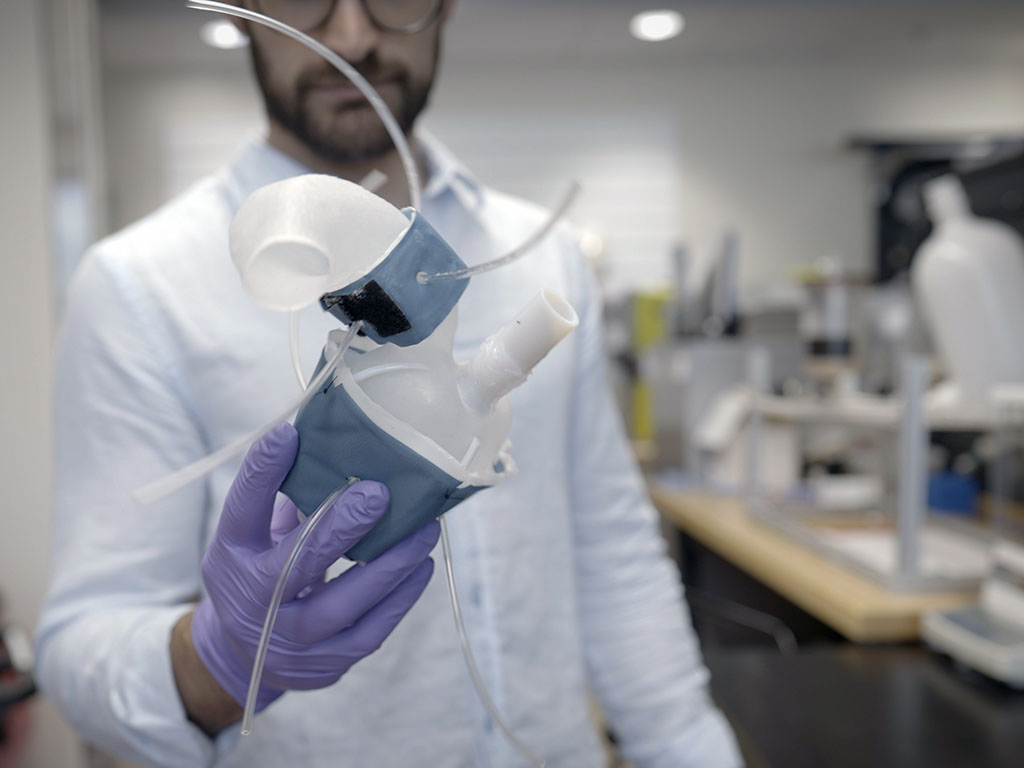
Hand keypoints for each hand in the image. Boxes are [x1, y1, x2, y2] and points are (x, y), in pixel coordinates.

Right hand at [189, 423, 438, 714]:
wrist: (241, 654)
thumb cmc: (260, 571)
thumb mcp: (252, 536)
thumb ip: (287, 496)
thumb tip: (339, 443)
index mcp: (231, 556)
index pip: (240, 510)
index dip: (262, 471)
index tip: (288, 433)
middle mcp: (252, 602)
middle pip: (295, 565)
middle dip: (340, 527)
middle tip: (378, 493)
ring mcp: (286, 641)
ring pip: (341, 605)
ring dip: (389, 564)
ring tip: (424, 529)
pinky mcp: (323, 666)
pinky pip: (369, 633)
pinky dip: (400, 599)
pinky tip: (421, 566)